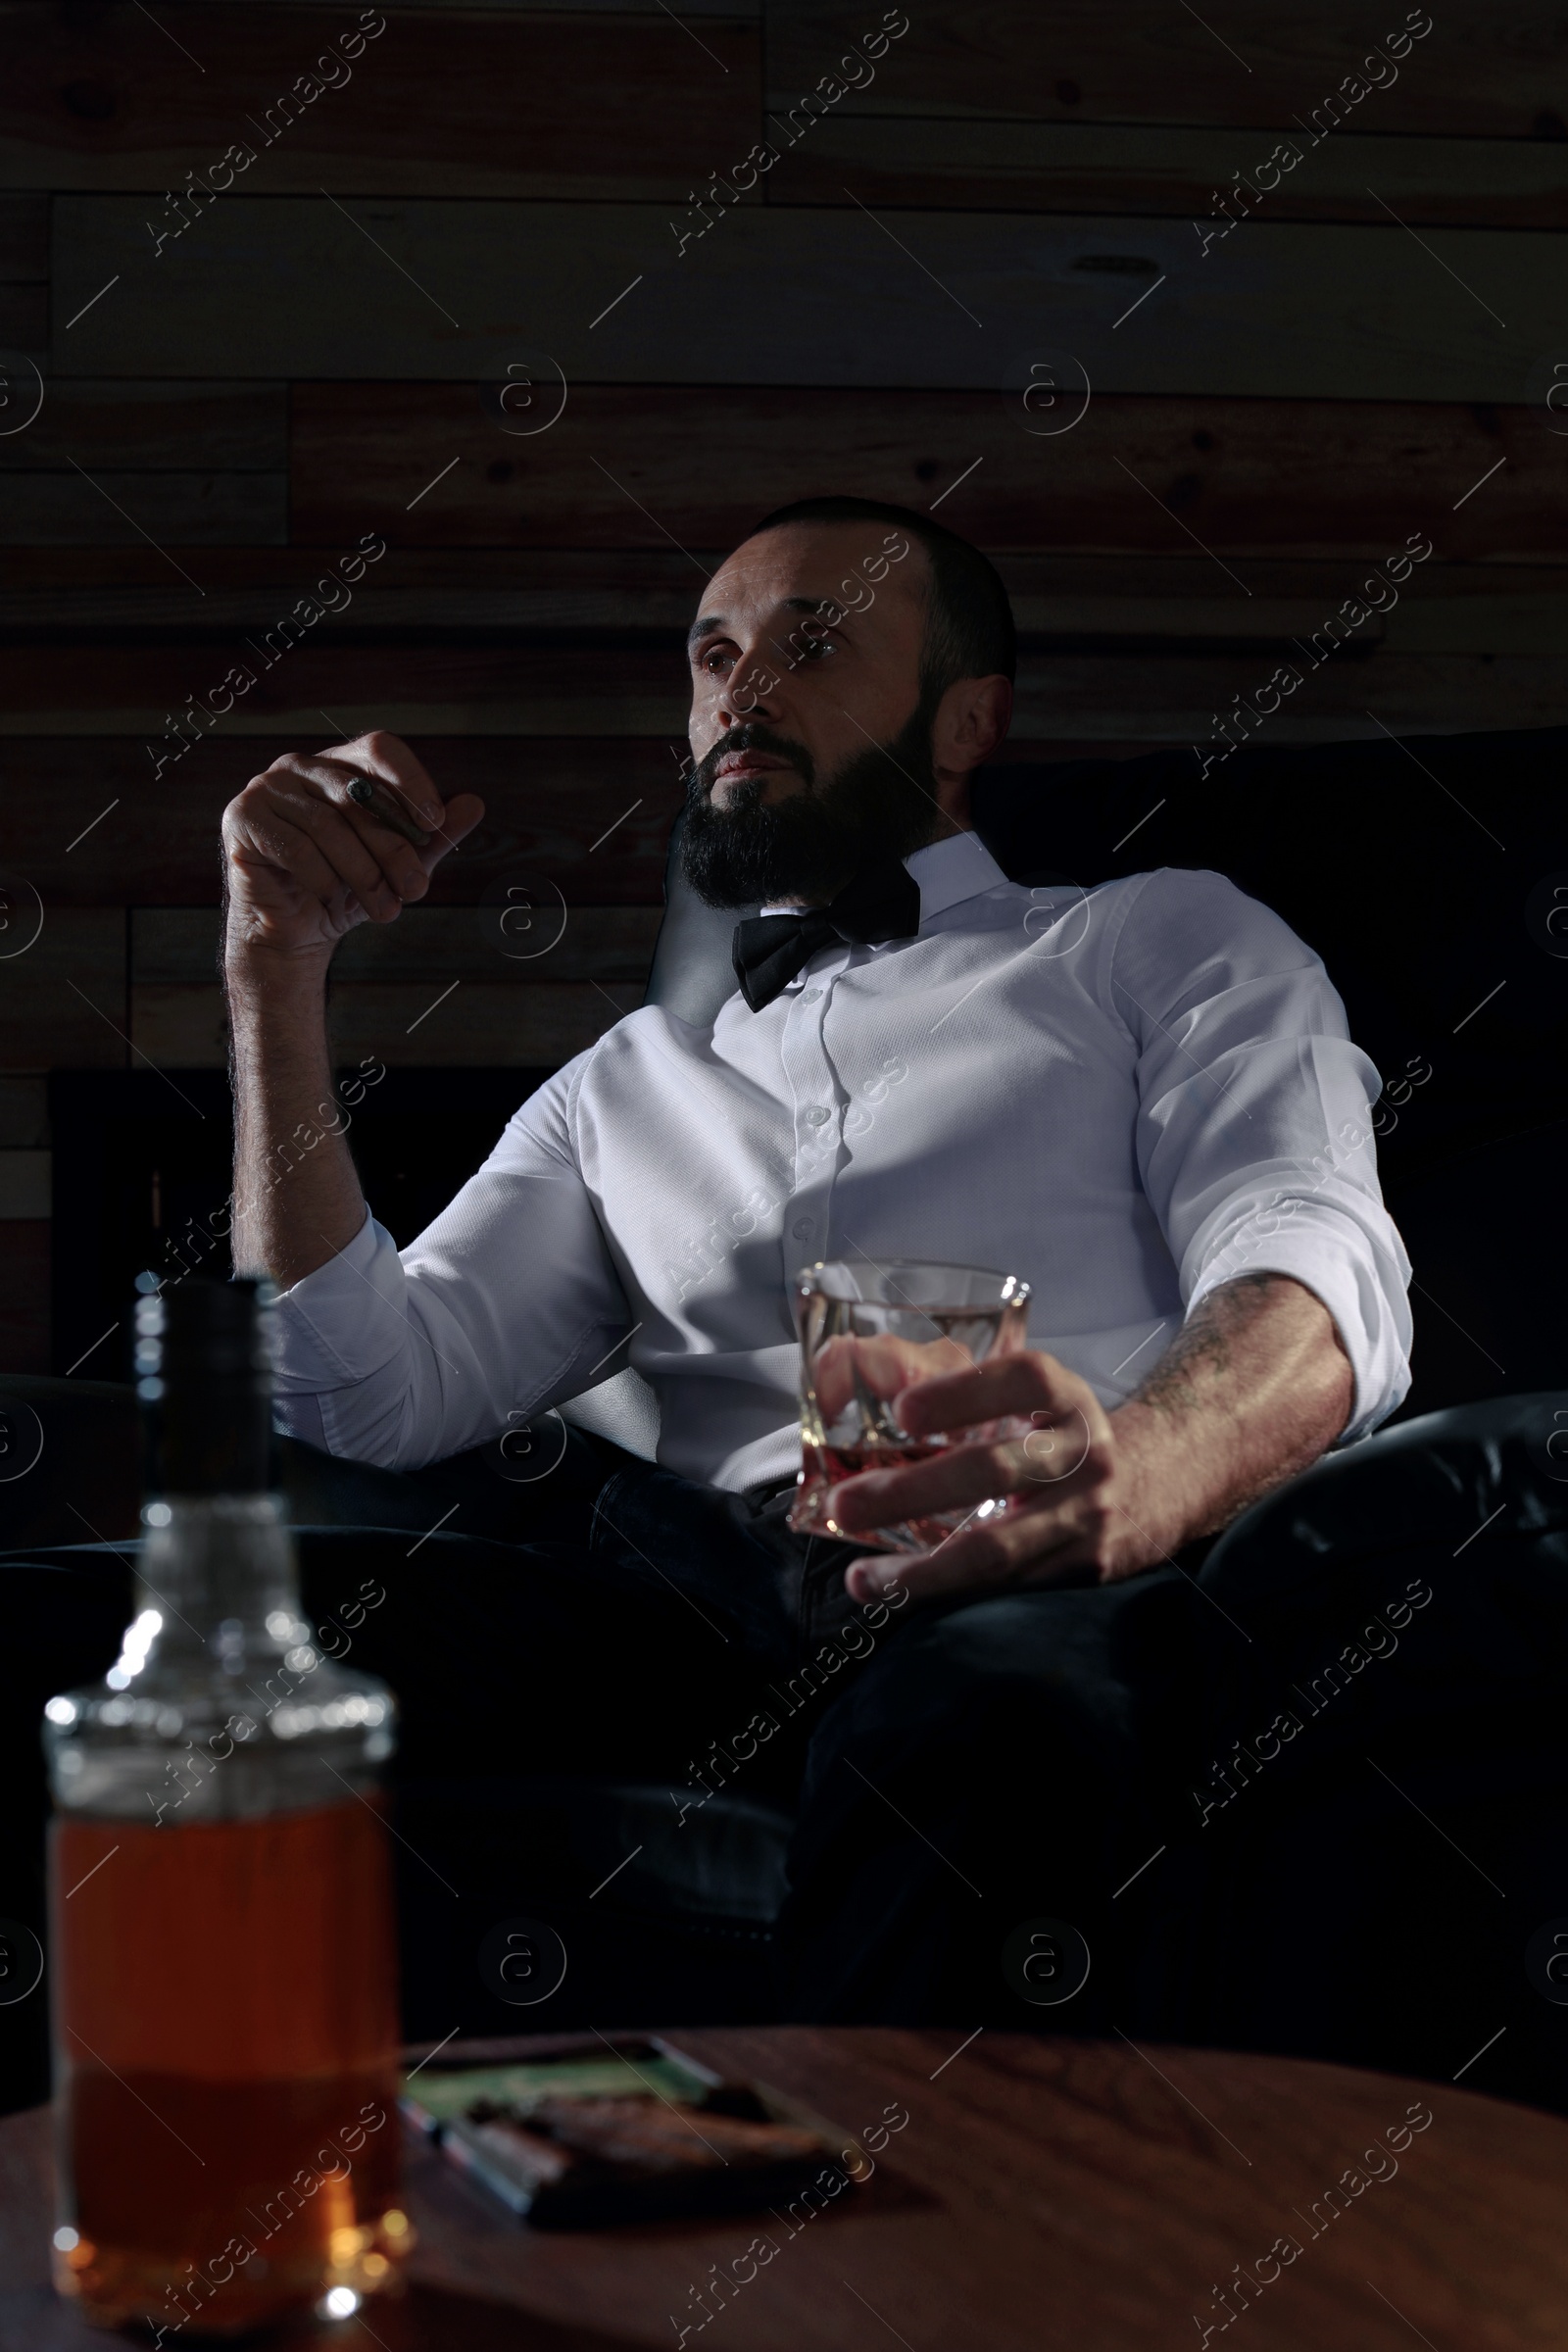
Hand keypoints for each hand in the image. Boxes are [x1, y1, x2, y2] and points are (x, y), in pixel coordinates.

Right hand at [222, 730, 484, 962]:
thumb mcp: (399, 865)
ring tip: (386, 911)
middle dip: (395, 847)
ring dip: (364, 874)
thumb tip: (474, 804)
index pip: (381, 748)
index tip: (434, 824)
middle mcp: (300, 767)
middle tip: (418, 890)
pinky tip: (333, 900)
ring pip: (329, 826)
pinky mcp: (242, 818)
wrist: (294, 931)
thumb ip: (434, 837)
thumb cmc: (347, 890)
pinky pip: (295, 846)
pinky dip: (323, 878)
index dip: (412, 781)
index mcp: (340, 764)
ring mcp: (267, 788)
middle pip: (358, 794)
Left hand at [826, 1349, 1185, 1607]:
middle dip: (911, 1492)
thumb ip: (972, 1395)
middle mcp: (1085, 1451)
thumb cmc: (1060, 1437)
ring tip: (863, 1579)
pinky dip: (948, 1594)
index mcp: (1066, 1397)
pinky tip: (901, 1596)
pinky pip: (1007, 1586)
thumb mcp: (1037, 1401)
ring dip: (921, 1570)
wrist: (1153, 1485)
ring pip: (998, 1549)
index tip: (902, 1412)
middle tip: (845, 1504)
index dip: (963, 1393)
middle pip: (995, 1471)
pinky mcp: (1085, 1566)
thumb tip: (860, 1390)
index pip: (1023, 1380)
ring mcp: (1089, 1514)